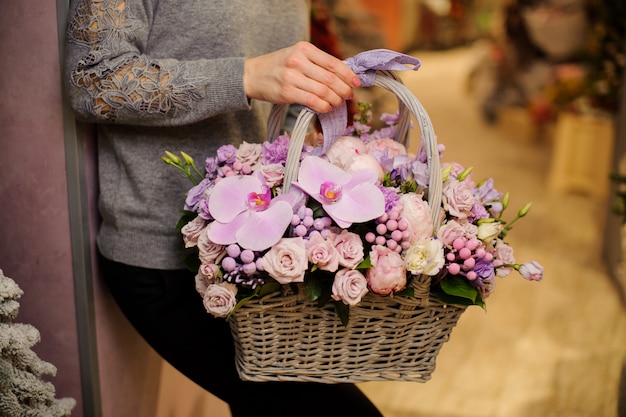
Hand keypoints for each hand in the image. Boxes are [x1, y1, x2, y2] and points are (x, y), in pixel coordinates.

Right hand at [244, 41, 360, 112]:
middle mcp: (298, 61)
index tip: (356, 83)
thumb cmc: (279, 67)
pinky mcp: (287, 92)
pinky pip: (313, 101)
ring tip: (337, 103)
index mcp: (304, 49)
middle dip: (343, 90)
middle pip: (330, 78)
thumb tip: (343, 76)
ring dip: (335, 100)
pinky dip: (323, 107)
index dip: (348, 74)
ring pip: (323, 91)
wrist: (252, 75)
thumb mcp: (297, 56)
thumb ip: (317, 63)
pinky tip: (326, 108)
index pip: (333, 62)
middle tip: (347, 96)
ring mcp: (292, 77)